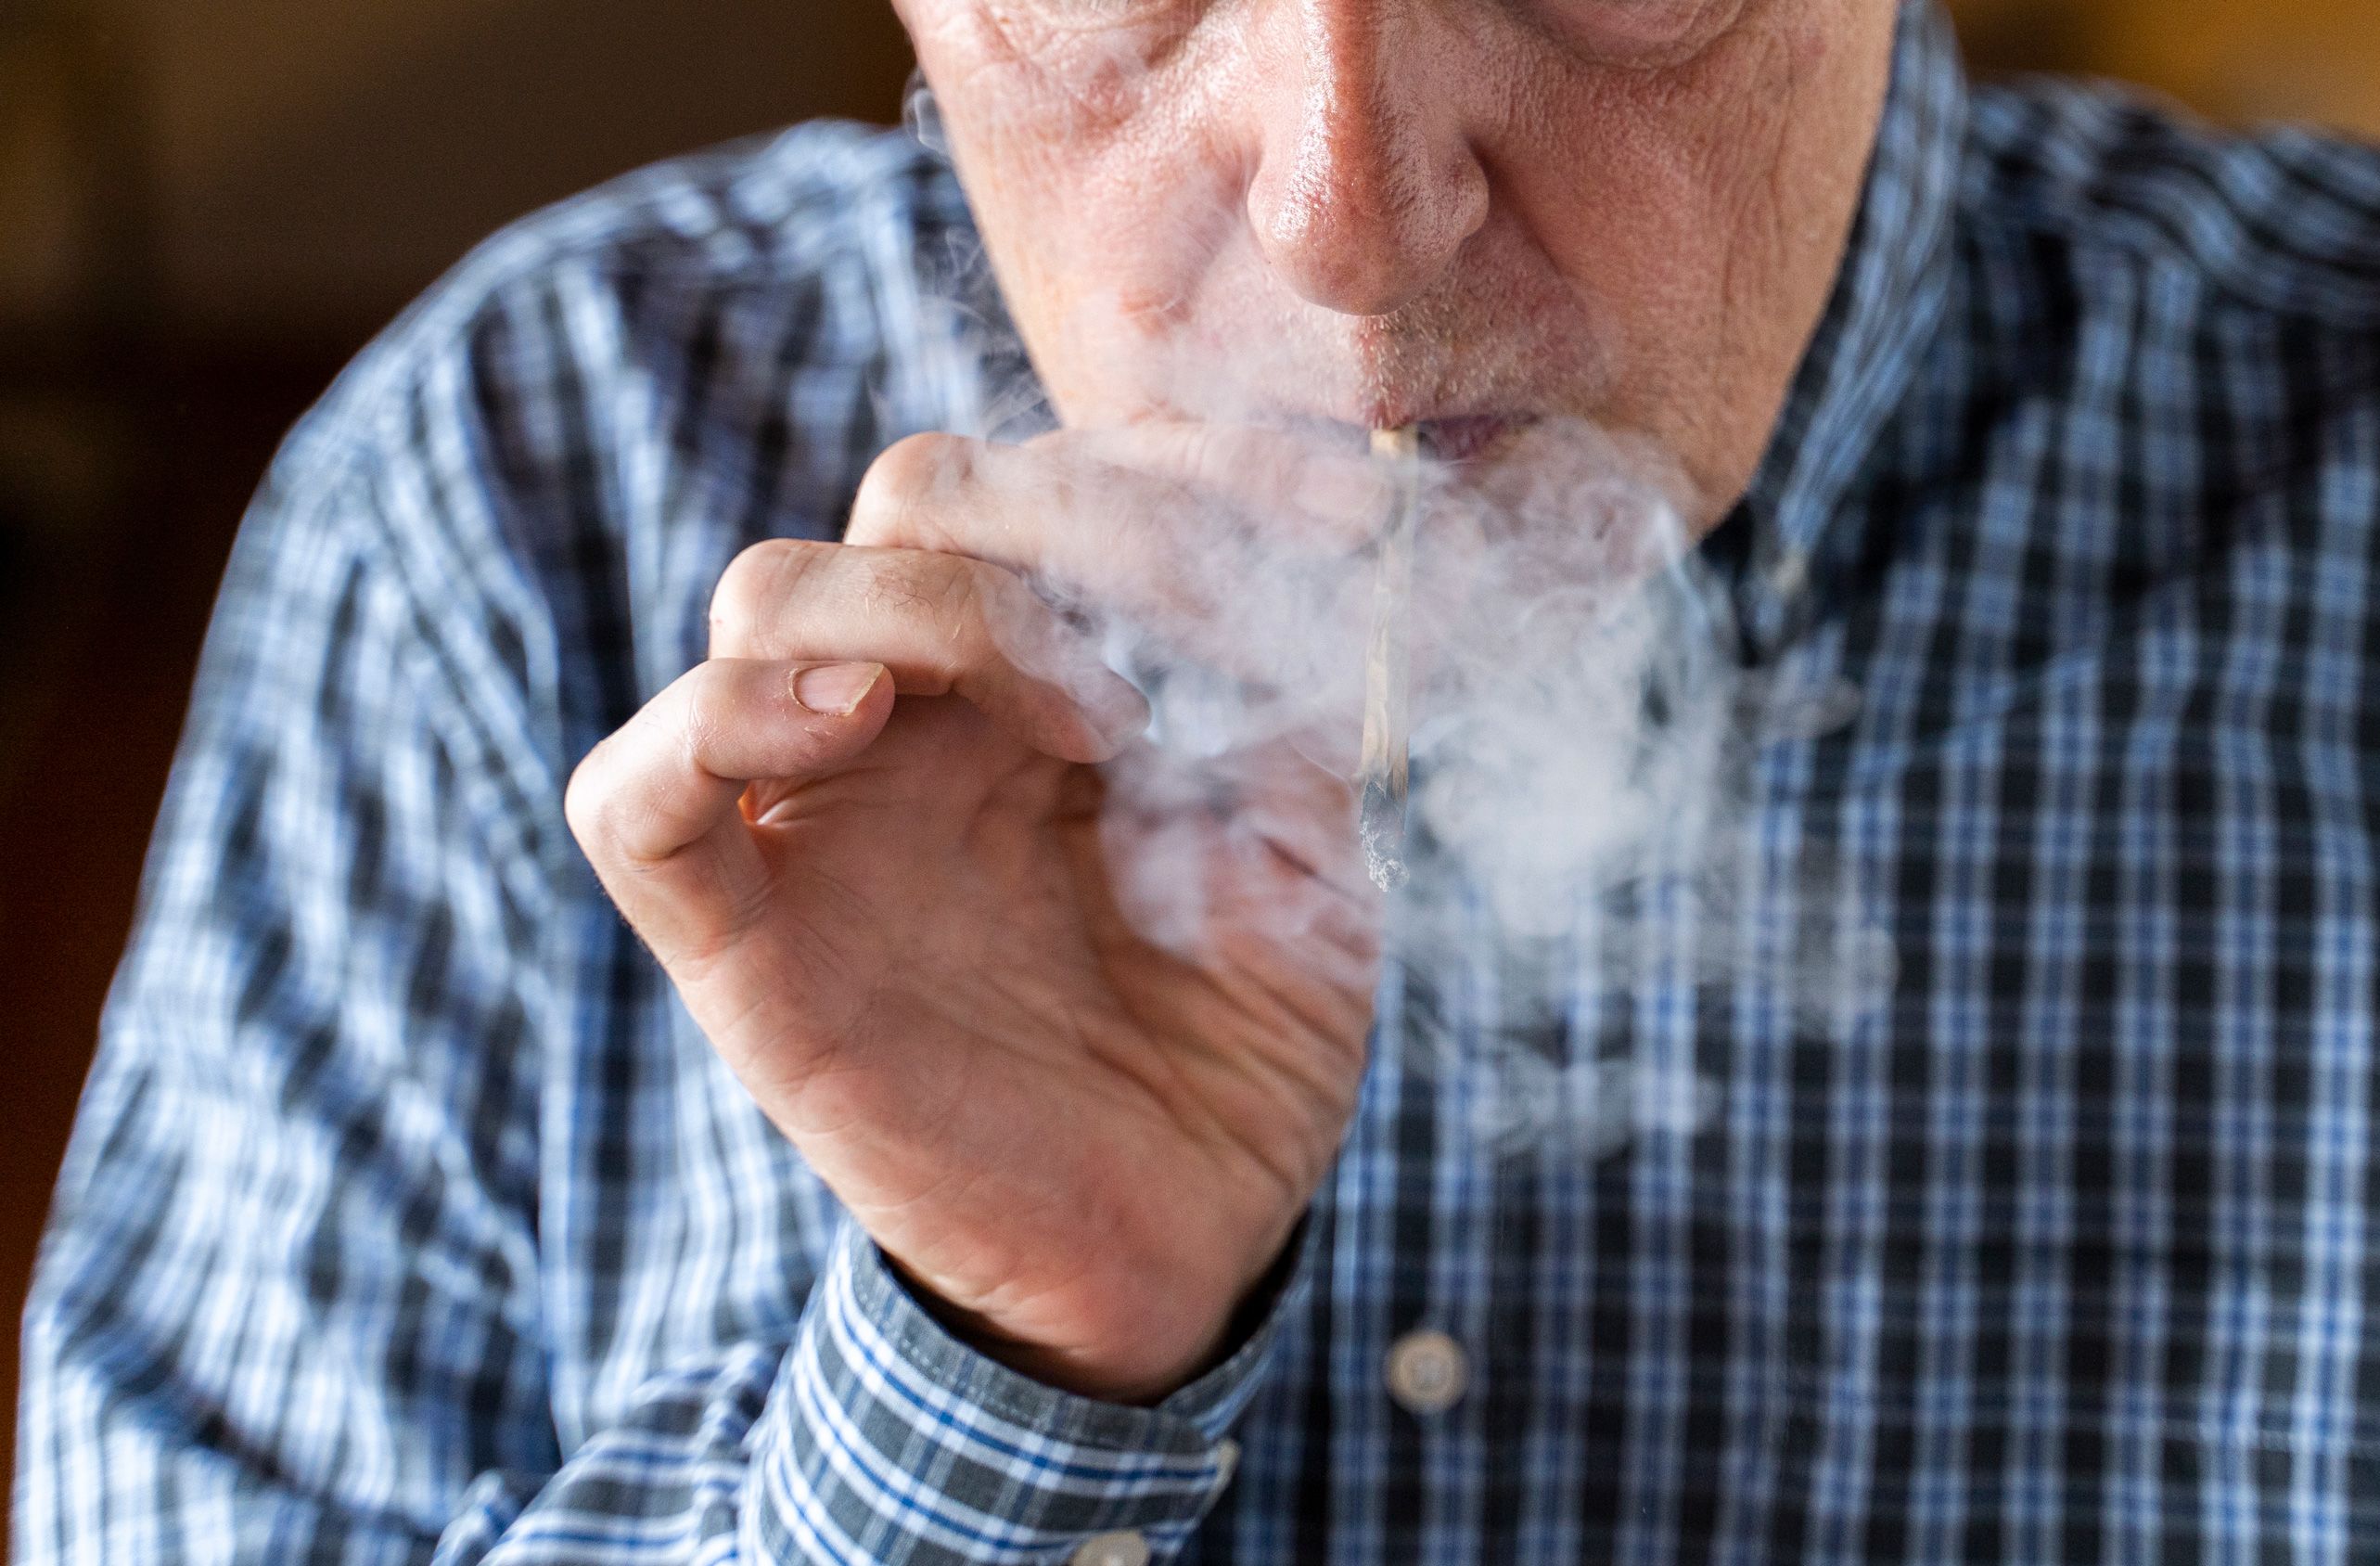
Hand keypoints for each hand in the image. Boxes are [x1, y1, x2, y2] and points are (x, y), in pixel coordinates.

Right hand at [566, 427, 1389, 1401]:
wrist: (1189, 1243)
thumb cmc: (1242, 1040)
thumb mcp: (1307, 838)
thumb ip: (1272, 687)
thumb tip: (1273, 535)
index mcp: (1036, 683)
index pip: (1039, 478)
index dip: (1171, 463)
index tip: (1333, 517)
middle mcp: (919, 726)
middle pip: (910, 499)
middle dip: (1066, 512)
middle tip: (1196, 634)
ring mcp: (824, 824)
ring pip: (771, 595)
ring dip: (942, 604)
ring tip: (1090, 721)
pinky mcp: (749, 947)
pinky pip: (633, 801)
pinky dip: (717, 722)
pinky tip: (857, 716)